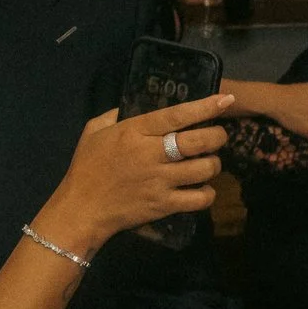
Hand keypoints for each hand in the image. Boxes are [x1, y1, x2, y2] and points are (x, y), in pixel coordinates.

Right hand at [35, 94, 230, 254]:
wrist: (82, 208)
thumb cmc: (86, 167)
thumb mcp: (94, 130)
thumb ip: (115, 114)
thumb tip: (135, 105)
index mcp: (135, 132)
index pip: (177, 115)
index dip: (205, 106)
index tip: (225, 99)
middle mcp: (152, 154)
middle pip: (199, 141)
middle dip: (217, 136)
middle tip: (218, 136)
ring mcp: (160, 181)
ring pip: (204, 169)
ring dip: (214, 164)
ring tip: (209, 163)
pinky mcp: (164, 205)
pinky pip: (199, 199)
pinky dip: (207, 193)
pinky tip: (202, 189)